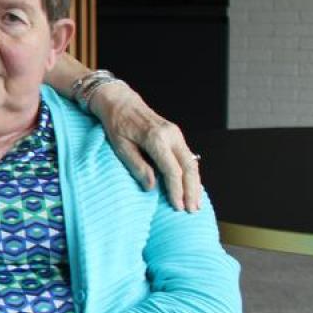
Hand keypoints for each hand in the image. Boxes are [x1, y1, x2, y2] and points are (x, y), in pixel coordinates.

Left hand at [89, 81, 200, 212]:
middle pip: (189, 167)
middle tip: (192, 210)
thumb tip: (151, 186)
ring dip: (195, 184)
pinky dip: (191, 174)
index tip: (178, 206)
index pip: (172, 170)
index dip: (176, 190)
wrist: (120, 102)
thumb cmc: (116, 124)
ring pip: (192, 163)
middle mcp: (171, 135)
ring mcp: (176, 134)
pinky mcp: (176, 136)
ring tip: (195, 203)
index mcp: (156, 138)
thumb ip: (137, 166)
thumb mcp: (120, 146)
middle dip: (191, 190)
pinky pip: (188, 157)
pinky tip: (191, 187)